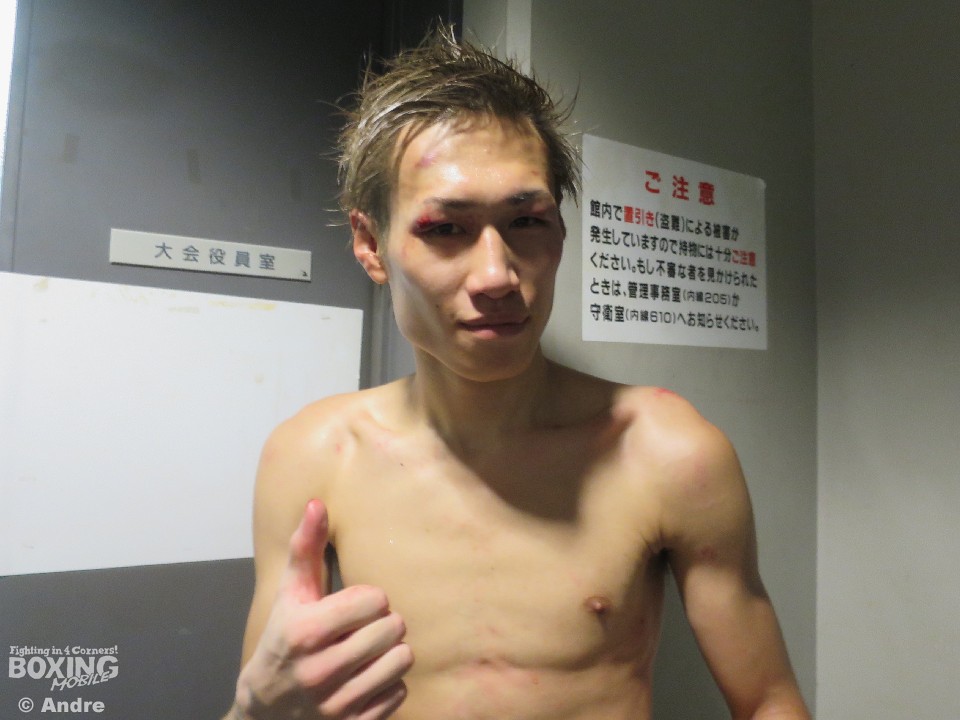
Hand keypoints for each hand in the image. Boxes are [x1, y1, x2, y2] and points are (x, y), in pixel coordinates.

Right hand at [235, 500, 413, 718]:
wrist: (264, 711)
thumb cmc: (282, 640)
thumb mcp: (289, 594)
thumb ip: (304, 548)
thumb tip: (317, 503)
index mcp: (305, 632)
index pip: (375, 600)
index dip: (369, 598)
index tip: (354, 605)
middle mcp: (320, 671)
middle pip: (393, 628)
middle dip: (383, 623)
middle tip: (365, 627)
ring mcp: (337, 703)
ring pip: (401, 660)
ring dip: (391, 651)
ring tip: (370, 650)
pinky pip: (399, 693)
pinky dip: (390, 683)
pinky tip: (368, 677)